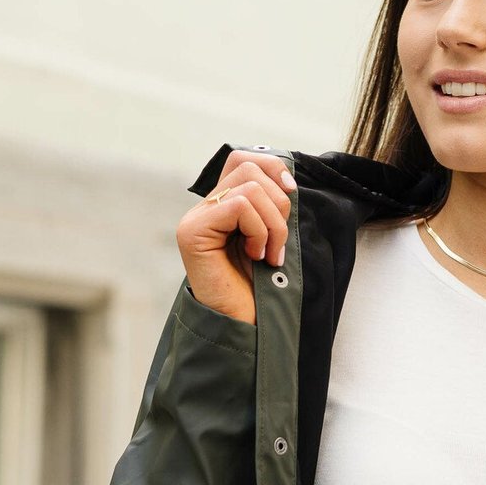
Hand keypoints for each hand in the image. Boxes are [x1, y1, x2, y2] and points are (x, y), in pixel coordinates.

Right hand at [175, 150, 296, 326]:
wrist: (248, 324)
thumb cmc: (263, 287)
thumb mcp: (274, 237)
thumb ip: (272, 207)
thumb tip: (289, 180)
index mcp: (222, 206)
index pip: (243, 160)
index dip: (273, 168)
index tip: (292, 193)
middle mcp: (204, 208)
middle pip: (249, 169)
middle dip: (279, 205)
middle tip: (278, 242)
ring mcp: (196, 218)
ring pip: (250, 188)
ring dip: (273, 225)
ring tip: (268, 254)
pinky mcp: (193, 232)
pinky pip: (239, 207)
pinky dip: (259, 231)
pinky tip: (256, 256)